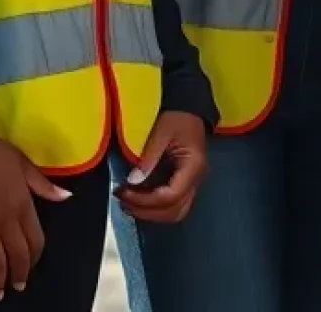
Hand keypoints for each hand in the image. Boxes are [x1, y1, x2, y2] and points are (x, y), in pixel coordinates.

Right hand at [0, 110, 71, 299]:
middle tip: (17, 286)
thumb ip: (42, 184)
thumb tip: (66, 197)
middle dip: (18, 274)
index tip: (32, 266)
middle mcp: (4, 217)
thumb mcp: (21, 161)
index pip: (35, 238)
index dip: (35, 256)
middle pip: (16, 254)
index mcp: (22, 202)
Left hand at [114, 110, 208, 224]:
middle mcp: (196, 179)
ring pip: (175, 212)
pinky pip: (173, 205)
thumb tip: (132, 182)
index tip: (123, 191)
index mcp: (193, 166)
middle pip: (175, 211)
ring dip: (151, 213)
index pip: (171, 196)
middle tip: (123, 201)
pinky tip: (138, 199)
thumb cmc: (176, 117)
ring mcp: (193, 182)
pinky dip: (155, 208)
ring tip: (128, 203)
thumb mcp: (161, 132)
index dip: (145, 200)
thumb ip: (149, 157)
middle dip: (147, 212)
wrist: (189, 108)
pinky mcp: (186, 182)